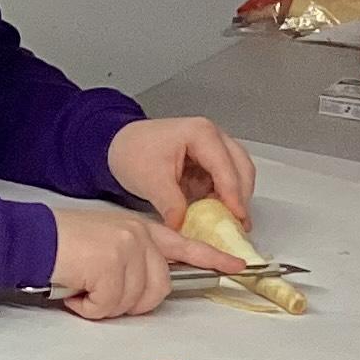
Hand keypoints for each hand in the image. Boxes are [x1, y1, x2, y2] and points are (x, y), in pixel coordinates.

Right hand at [46, 206, 243, 319]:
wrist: (32, 239)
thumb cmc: (62, 245)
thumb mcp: (107, 242)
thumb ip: (133, 259)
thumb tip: (143, 290)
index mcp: (141, 229)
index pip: (186, 244)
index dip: (214, 259)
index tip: (238, 268)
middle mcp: (139, 236)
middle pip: (159, 290)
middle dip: (130, 303)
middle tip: (100, 294)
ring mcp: (127, 249)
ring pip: (134, 301)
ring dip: (105, 306)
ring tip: (83, 287)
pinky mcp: (111, 265)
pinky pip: (110, 306)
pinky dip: (90, 308)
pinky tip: (76, 291)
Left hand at [105, 116, 257, 225]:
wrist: (118, 145)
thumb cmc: (132, 152)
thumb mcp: (150, 180)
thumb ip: (171, 204)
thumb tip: (184, 225)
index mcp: (201, 134)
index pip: (225, 167)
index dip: (234, 195)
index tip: (238, 217)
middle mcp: (213, 136)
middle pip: (241, 167)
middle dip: (241, 196)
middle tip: (239, 223)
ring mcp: (213, 146)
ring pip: (238, 172)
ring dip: (235, 196)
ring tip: (229, 220)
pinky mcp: (208, 160)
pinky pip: (224, 178)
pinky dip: (223, 195)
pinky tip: (215, 212)